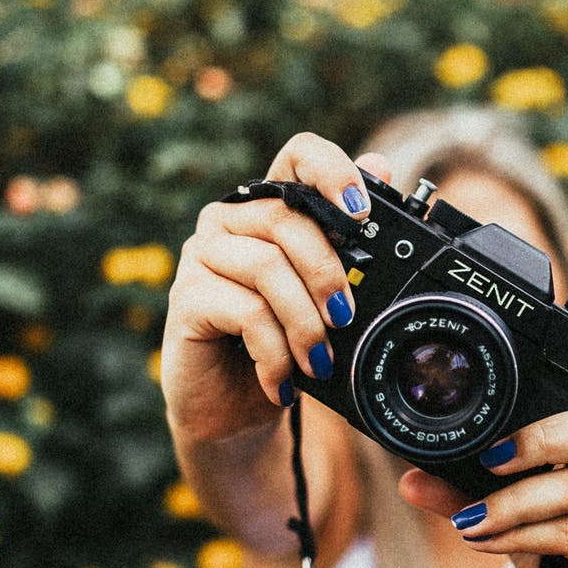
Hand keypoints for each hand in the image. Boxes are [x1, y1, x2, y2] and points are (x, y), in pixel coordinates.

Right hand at [160, 133, 391, 445]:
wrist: (235, 412)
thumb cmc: (284, 348)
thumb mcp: (326, 300)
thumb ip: (349, 241)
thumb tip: (382, 166)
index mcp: (269, 208)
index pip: (298, 155)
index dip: (331, 169)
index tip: (362, 213)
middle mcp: (229, 219)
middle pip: (287, 219)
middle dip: (327, 274)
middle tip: (344, 319)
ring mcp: (201, 254)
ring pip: (267, 267)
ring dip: (304, 323)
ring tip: (318, 362)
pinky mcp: (185, 296)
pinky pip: (245, 311)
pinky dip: (275, 353)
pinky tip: (283, 382)